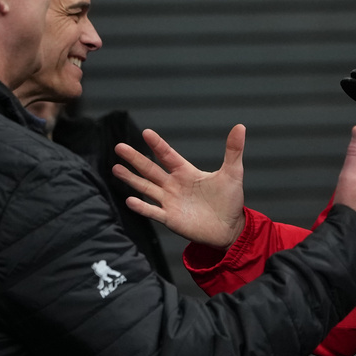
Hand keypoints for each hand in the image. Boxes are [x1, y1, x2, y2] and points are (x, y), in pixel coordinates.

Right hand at [113, 125, 246, 248]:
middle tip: (119, 147)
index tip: (146, 132)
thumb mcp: (233, 173)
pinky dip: (142, 207)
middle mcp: (174, 185)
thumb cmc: (229, 200)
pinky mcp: (170, 218)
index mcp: (186, 172)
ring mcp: (170, 202)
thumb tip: (240, 126)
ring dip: (131, 179)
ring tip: (115, 168)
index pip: (168, 155)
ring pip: (146, 188)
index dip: (157, 145)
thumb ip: (233, 151)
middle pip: (150, 169)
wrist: (229, 228)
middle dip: (135, 159)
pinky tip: (130, 200)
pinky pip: (153, 212)